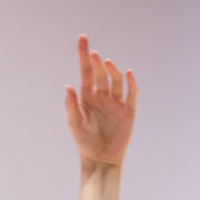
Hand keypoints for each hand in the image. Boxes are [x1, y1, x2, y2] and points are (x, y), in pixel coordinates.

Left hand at [65, 34, 136, 169]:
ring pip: (115, 81)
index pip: (86, 71)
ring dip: (112, 71)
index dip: (84, 55)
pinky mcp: (128, 111)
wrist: (101, 160)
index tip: (82, 38)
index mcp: (87, 96)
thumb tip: (68, 86)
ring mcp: (116, 102)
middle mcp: (102, 96)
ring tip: (108, 63)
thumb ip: (71, 106)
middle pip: (100, 74)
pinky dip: (131, 83)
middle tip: (94, 55)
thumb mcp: (75, 125)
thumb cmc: (85, 143)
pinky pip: (131, 93)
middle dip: (97, 64)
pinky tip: (128, 74)